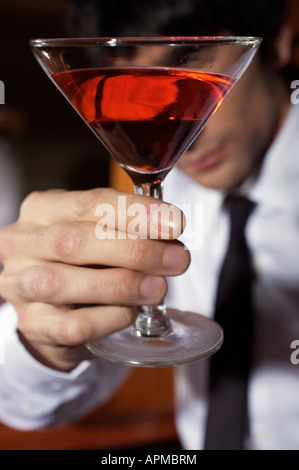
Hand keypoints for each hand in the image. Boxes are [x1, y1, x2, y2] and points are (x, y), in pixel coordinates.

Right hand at [0, 188, 188, 370]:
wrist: (50, 305)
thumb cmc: (81, 260)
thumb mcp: (97, 233)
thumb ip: (126, 230)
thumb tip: (171, 240)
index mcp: (42, 209)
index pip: (89, 203)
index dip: (136, 212)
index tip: (175, 223)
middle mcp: (23, 242)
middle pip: (75, 241)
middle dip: (135, 250)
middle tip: (178, 259)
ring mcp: (20, 284)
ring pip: (66, 283)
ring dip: (123, 285)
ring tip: (159, 288)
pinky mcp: (32, 323)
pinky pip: (73, 325)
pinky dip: (110, 318)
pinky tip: (132, 313)